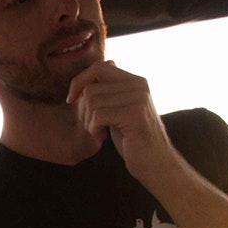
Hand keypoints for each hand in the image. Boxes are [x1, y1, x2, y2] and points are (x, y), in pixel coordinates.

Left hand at [67, 61, 173, 181]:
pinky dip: (94, 129)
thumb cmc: (133, 140)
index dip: (80, 81)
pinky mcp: (134, 114)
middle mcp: (139, 85)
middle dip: (84, 109)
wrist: (155, 164)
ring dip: (89, 122)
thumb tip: (108, 63)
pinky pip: (98, 115)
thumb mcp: (121, 109)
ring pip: (92, 101)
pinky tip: (103, 137)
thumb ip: (114, 89)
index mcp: (136, 81)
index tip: (72, 99)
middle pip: (91, 87)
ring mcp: (138, 98)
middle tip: (94, 126)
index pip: (98, 67)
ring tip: (100, 133)